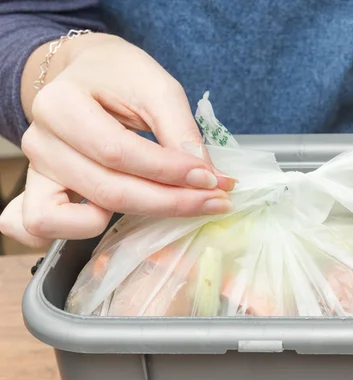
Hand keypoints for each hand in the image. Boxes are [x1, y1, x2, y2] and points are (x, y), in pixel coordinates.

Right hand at [0, 33, 234, 247]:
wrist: (86, 73)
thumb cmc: (119, 76)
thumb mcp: (156, 87)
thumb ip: (180, 131)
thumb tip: (206, 177)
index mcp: (60, 105)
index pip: (118, 152)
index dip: (170, 172)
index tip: (214, 180)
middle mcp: (40, 141)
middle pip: (108, 190)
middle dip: (170, 201)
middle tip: (215, 200)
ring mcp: (36, 171)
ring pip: (83, 217)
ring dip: (139, 217)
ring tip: (180, 204)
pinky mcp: (39, 192)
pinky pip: (41, 226)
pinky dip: (76, 232)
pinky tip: (118, 218)